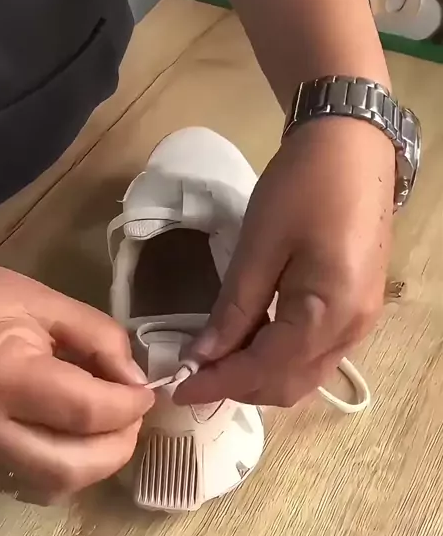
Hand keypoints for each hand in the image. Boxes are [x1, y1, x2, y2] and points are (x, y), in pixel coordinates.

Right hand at [0, 260, 153, 503]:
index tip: (146, 392)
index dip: (129, 405)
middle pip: (70, 467)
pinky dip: (63, 471)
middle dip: (117, 447)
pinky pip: (28, 486)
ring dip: (93, 466)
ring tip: (108, 428)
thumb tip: (134, 378)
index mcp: (5, 377)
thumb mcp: (38, 301)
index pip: (86, 411)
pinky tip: (72, 440)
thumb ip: (96, 334)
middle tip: (131, 415)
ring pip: (50, 488)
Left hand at [175, 118, 394, 406]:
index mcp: (329, 314)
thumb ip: (233, 309)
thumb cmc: (303, 187)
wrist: (353, 146)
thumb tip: (202, 357)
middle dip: (239, 386)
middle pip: (289, 385)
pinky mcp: (358, 310)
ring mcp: (360, 323)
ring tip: (217, 356)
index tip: (177, 389)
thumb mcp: (259, 245)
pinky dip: (279, 356)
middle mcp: (351, 331)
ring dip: (259, 375)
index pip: (266, 370)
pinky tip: (250, 336)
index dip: (219, 385)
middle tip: (195, 370)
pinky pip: (315, 353)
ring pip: (304, 374)